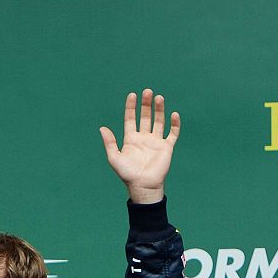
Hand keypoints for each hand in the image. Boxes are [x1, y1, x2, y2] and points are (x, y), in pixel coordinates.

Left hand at [99, 89, 178, 203]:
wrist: (143, 186)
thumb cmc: (127, 174)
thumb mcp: (114, 158)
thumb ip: (109, 143)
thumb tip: (102, 127)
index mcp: (131, 139)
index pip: (131, 118)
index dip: (131, 107)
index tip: (132, 95)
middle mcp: (143, 138)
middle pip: (145, 117)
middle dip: (146, 104)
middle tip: (147, 92)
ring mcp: (156, 142)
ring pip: (159, 121)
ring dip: (159, 110)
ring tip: (159, 98)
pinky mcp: (167, 147)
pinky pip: (173, 133)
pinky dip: (175, 124)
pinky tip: (174, 114)